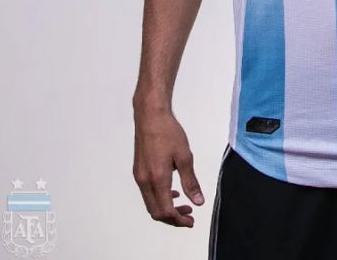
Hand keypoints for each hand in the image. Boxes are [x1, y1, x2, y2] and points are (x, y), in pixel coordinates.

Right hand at [133, 107, 204, 226]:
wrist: (150, 116)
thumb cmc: (169, 133)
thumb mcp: (185, 156)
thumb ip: (190, 181)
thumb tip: (198, 202)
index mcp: (157, 179)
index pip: (166, 211)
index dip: (179, 221)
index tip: (191, 221)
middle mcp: (145, 181)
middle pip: (156, 211)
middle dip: (173, 219)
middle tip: (189, 217)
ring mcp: (139, 176)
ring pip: (151, 203)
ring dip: (166, 209)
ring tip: (183, 206)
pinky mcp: (138, 171)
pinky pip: (148, 193)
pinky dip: (160, 198)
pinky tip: (172, 192)